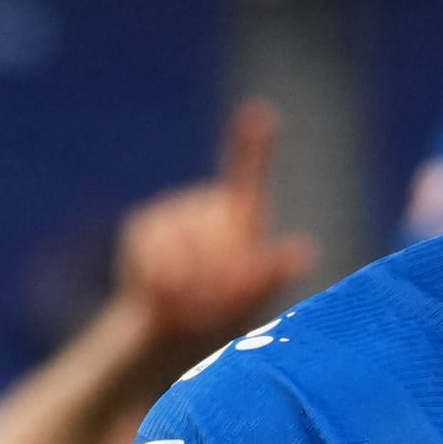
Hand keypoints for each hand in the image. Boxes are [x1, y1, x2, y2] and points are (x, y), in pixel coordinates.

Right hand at [116, 101, 316, 347]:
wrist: (170, 330)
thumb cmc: (223, 317)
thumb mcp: (250, 305)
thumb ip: (266, 279)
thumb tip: (298, 250)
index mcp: (244, 217)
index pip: (249, 176)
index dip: (254, 146)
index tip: (260, 114)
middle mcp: (210, 205)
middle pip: (217, 236)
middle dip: (220, 282)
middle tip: (215, 309)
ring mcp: (175, 210)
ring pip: (184, 249)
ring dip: (188, 289)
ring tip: (190, 306)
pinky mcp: (144, 226)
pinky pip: (153, 258)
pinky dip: (159, 286)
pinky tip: (160, 294)